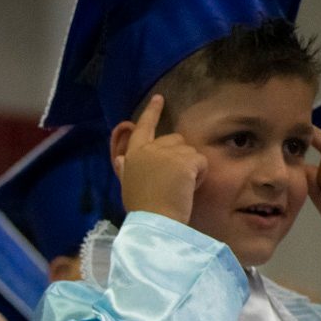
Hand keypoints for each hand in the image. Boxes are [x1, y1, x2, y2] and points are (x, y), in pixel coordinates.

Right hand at [114, 94, 207, 223]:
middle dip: (180, 156)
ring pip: (190, 151)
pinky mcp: (185, 161)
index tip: (159, 99)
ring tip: (179, 188)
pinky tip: (187, 189)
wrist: (153, 221)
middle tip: (173, 181)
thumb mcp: (128, 186)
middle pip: (175, 140)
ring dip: (190, 168)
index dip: (151, 113)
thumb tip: (120, 158)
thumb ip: (126, 168)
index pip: (143, 128)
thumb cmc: (141, 208)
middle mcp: (149, 148)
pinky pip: (201, 163)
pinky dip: (199, 176)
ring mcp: (167, 153)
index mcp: (133, 154)